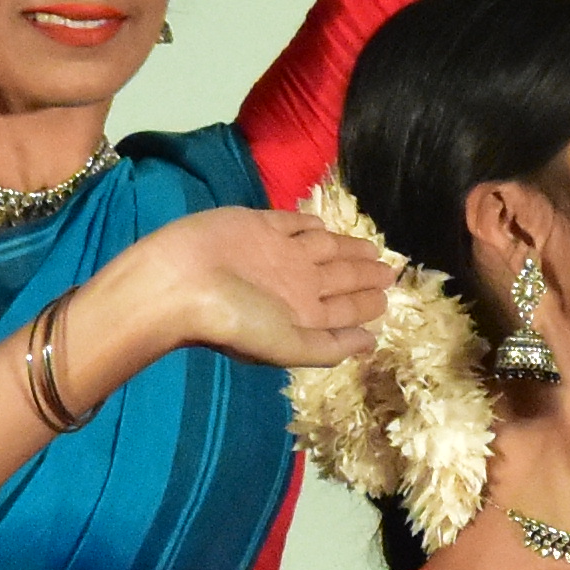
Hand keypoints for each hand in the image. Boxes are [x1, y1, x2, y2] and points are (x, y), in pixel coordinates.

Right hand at [114, 204, 392, 368]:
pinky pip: (292, 222)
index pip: (343, 310)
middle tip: (390, 271)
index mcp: (300, 314)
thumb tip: (371, 344)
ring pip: (323, 248)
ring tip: (372, 251)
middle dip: (364, 276)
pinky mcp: (259, 224)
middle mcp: (292, 283)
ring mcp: (277, 252)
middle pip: (339, 278)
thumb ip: (328, 347)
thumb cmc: (232, 319)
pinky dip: (309, 223)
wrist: (179, 283)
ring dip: (347, 249)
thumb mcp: (286, 345)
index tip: (390, 298)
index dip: (367, 305)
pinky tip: (324, 224)